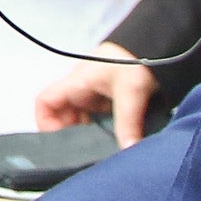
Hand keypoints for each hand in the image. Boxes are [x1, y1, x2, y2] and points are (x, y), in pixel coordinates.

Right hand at [35, 57, 159, 144]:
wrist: (156, 46)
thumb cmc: (137, 60)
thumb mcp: (132, 91)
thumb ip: (128, 122)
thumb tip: (128, 150)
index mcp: (76, 83)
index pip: (45, 102)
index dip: (45, 123)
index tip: (60, 143)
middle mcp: (79, 90)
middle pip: (62, 118)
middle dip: (70, 137)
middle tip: (86, 153)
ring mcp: (93, 96)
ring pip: (79, 122)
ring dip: (87, 136)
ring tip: (101, 151)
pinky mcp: (107, 101)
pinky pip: (95, 121)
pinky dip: (100, 132)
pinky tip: (111, 142)